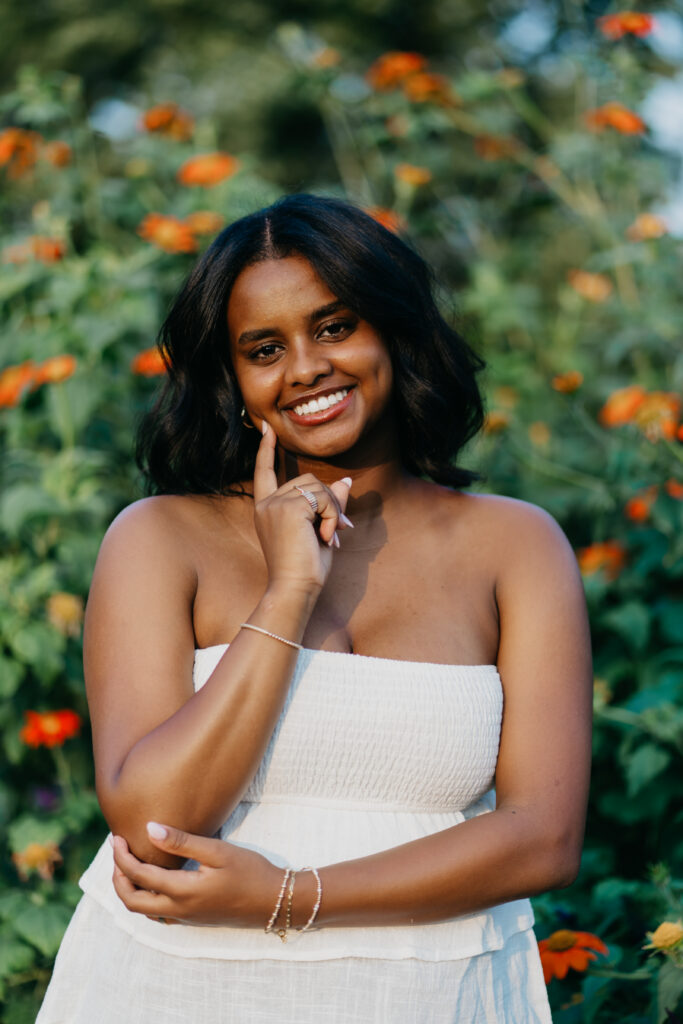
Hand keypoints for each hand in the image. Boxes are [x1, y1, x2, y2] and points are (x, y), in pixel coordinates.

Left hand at [111, 822, 281, 926]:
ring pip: (143, 911)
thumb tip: (149, 829)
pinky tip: (154, 880)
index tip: (116, 837)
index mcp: (182, 892)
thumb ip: (182, 841)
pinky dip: (145, 898)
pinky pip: (157, 914)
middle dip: (118, 876)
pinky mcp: (193, 919)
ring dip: (129, 889)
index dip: (121, 857)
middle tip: (118, 851)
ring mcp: (185, 918)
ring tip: (130, 862)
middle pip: (132, 901)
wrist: (274, 901)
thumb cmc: (250, 871)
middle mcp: (178, 910)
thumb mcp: (218, 851)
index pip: (139, 876)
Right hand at [253, 423, 352, 590]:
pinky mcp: (288, 508)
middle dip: (330, 501)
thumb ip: (329, 505)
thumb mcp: (321, 531)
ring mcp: (274, 505)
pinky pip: (323, 499)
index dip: (266, 451)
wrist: (295, 589)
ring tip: (332, 536)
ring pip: (318, 487)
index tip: (267, 430)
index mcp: (267, 509)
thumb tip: (345, 480)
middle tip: (340, 529)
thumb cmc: (306, 568)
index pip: (264, 472)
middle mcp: (266, 504)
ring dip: (333, 510)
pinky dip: (333, 516)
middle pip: (308, 480)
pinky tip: (328, 537)